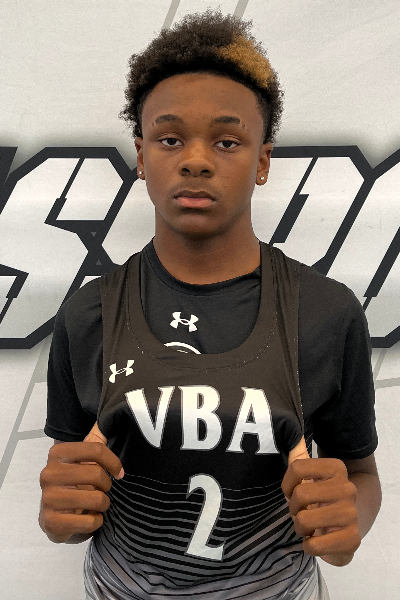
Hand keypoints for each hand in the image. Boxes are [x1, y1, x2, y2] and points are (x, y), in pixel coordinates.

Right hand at [39, 423, 121, 542]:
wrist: (54, 518)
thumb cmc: (73, 485)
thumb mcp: (81, 461)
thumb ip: (96, 442)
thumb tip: (112, 421)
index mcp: (57, 454)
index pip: (96, 449)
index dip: (113, 461)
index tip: (119, 472)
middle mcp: (48, 474)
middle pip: (97, 474)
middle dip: (107, 485)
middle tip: (104, 490)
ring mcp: (47, 499)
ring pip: (96, 499)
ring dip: (103, 504)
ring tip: (97, 504)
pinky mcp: (51, 522)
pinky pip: (90, 522)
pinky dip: (96, 522)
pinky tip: (90, 519)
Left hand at [282, 437, 360, 565]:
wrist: (347, 527)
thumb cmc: (321, 498)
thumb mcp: (311, 475)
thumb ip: (299, 455)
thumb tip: (292, 434)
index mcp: (336, 468)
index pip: (297, 467)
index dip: (287, 484)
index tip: (291, 493)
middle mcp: (347, 487)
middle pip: (300, 494)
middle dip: (293, 508)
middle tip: (300, 513)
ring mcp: (352, 513)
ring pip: (304, 520)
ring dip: (300, 528)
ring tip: (308, 527)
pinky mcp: (353, 539)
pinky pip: (314, 544)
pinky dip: (309, 546)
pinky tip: (316, 541)